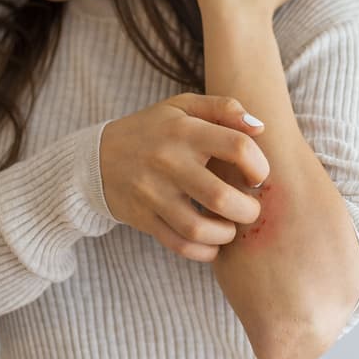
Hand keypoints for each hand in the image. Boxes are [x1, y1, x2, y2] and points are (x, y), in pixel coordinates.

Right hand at [98, 93, 270, 261]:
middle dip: (248, 210)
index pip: (237, 147)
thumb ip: (224, 108)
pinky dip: (203, 251)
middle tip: (250, 209)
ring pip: (198, 229)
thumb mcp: (184, 107)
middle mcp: (169, 162)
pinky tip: (212, 243)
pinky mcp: (143, 218)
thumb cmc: (154, 130)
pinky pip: (179, 245)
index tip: (257, 176)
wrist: (98, 157)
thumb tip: (260, 127)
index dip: (259, 165)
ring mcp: (153, 193)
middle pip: (221, 197)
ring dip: (226, 235)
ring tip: (230, 227)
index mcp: (185, 131)